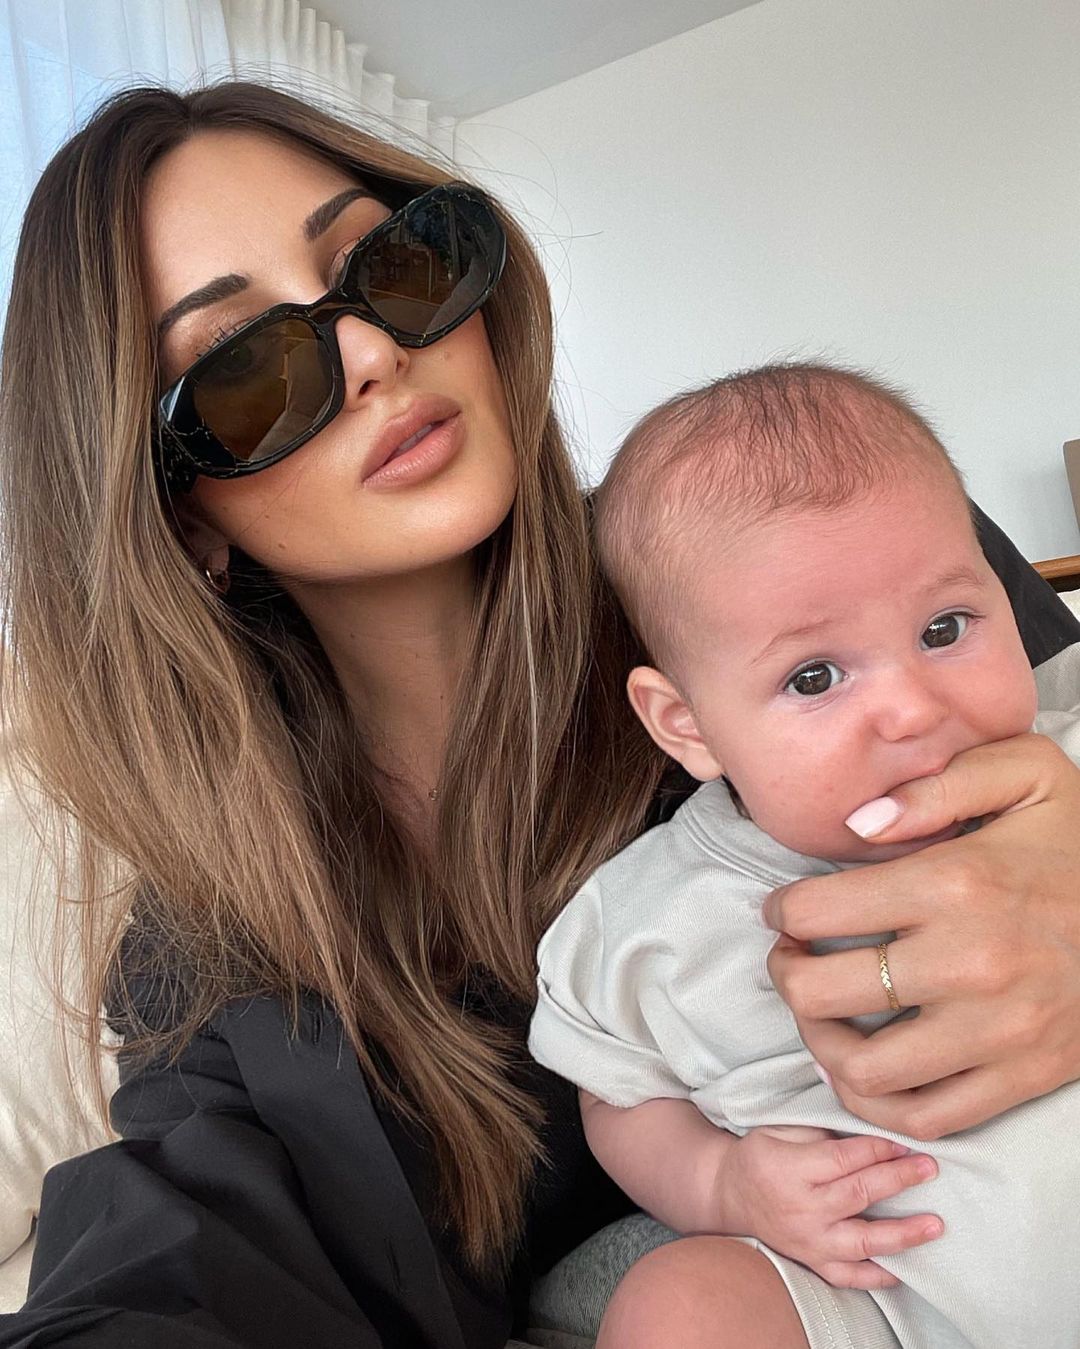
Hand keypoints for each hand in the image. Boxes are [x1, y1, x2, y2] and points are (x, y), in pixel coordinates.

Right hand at [714, 1125, 941, 1288]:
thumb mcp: (779, 1129)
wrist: (728, 1195)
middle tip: (929, 1167)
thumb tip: (863, 1114)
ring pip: (863, 1241)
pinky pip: (850, 1276)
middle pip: (860, 1194)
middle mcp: (803, 1209)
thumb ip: (820, 1126)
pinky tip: (906, 1268)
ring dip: (903, 1233)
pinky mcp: (814, 1262)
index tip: (905, 1139)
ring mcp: (810, 1241)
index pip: (845, 1158)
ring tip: (935, 1224)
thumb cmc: (759, 1156)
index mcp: (791, 1169)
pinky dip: (879, 1275)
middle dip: (899, 1179)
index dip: (878, 1148)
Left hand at [766, 733, 1079, 1137]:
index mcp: (955, 884)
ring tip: (821, 1015)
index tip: (783, 912)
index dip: (781, 912)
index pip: (817, 911)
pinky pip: (925, 1117)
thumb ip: (938, 785)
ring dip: (819, 1043)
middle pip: (822, 993)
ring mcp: (995, 1031)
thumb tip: (858, 824)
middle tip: (792, 959)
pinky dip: (877, 1102)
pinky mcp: (1022, 1078)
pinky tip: (864, 1066)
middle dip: (786, 976)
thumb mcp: (1027, 775)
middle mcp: (967, 963)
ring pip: (862, 1069)